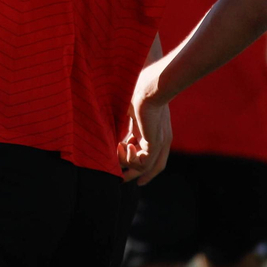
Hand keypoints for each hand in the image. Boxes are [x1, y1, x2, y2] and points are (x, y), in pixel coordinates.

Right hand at [119, 65, 171, 184]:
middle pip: (150, 168)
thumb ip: (121, 123)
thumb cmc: (137, 92)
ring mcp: (158, 143)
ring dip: (125, 161)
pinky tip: (123, 145)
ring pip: (143, 166)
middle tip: (120, 178)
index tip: (124, 171)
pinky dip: (130, 159)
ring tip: (116, 148)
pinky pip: (143, 163)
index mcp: (153, 131)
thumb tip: (106, 130)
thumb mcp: (128, 111)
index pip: (146, 154)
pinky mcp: (156, 144)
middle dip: (133, 174)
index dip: (135, 163)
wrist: (149, 88)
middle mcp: (159, 140)